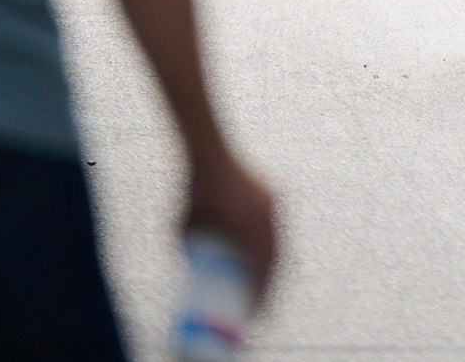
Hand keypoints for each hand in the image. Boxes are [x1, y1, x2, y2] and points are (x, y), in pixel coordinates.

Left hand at [184, 147, 279, 299]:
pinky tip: (264, 255)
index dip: (263, 295)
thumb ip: (189, 250)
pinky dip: (271, 246)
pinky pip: (275, 227)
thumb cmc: (194, 191)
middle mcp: (269, 218)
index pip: (265, 271)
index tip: (256, 312)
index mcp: (253, 229)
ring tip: (263, 283)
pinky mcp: (272, 196)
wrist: (208, 152)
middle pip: (277, 260)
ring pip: (279, 243)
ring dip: (273, 265)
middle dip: (270, 286)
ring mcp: (273, 205)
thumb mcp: (184, 228)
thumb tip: (188, 271)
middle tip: (260, 304)